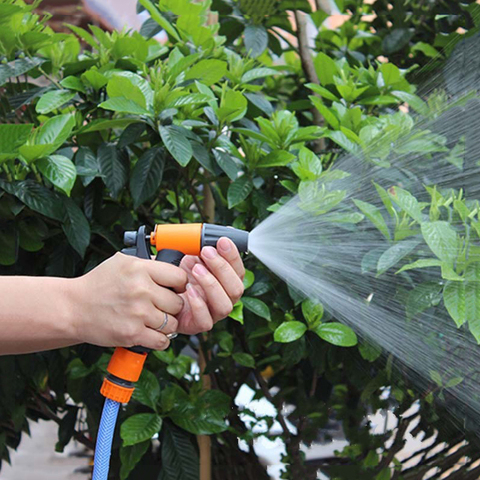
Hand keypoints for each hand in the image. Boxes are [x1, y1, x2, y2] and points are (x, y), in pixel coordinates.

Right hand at [72, 253, 186, 349]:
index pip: (180, 277)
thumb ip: (149, 264)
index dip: (180, 285)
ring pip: (171, 323)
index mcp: (140, 269)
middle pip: (178, 303)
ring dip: (165, 324)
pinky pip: (162, 340)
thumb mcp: (122, 262)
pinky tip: (150, 332)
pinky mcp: (132, 334)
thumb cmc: (99, 284)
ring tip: (152, 319)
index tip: (174, 289)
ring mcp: (137, 313)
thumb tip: (175, 264)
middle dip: (171, 306)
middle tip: (159, 306)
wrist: (73, 308)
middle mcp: (141, 289)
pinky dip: (159, 339)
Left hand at [176, 237, 244, 334]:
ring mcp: (212, 313)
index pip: (239, 270)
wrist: (156, 291)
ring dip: (212, 285)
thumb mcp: (189, 255)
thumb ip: (202, 246)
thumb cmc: (177, 273)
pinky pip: (205, 321)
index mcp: (226, 281)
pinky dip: (199, 304)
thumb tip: (214, 232)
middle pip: (236, 288)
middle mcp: (223, 298)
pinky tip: (189, 290)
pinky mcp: (197, 325)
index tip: (222, 241)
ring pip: (225, 305)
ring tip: (196, 269)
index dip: (233, 256)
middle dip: (222, 268)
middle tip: (206, 252)